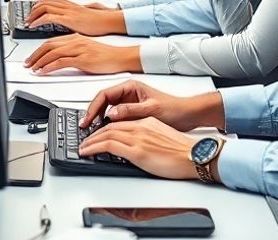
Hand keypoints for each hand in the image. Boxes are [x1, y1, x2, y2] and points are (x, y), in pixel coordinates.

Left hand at [23, 34, 140, 73]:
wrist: (120, 57)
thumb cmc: (106, 55)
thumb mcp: (86, 49)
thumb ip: (73, 50)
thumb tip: (60, 58)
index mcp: (75, 37)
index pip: (51, 41)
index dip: (38, 50)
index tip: (31, 58)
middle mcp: (75, 41)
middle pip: (48, 45)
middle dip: (35, 55)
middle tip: (27, 64)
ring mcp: (78, 49)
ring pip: (52, 53)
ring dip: (39, 61)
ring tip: (33, 69)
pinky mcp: (82, 59)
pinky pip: (61, 62)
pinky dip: (49, 67)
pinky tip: (43, 72)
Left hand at [26, 0, 126, 35]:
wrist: (109, 22)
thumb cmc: (100, 21)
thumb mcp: (83, 16)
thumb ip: (72, 15)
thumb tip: (65, 18)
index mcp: (69, 5)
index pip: (48, 2)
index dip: (37, 7)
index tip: (31, 14)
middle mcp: (66, 6)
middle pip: (43, 4)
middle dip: (32, 12)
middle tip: (26, 19)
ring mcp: (68, 13)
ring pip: (44, 9)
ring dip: (33, 17)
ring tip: (28, 23)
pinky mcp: (69, 21)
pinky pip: (49, 18)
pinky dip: (38, 22)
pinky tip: (34, 26)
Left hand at [77, 117, 201, 179]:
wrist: (196, 156)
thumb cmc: (184, 151)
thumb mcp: (162, 138)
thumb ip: (147, 137)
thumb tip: (137, 146)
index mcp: (147, 121)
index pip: (119, 121)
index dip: (104, 127)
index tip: (96, 133)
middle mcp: (140, 126)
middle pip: (109, 126)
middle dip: (93, 133)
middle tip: (84, 140)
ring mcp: (138, 138)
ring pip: (105, 134)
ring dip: (90, 141)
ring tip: (82, 147)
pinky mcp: (137, 151)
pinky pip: (108, 145)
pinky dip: (94, 147)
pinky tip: (87, 151)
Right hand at [83, 80, 219, 131]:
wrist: (188, 115)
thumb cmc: (174, 109)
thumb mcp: (151, 110)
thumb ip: (129, 111)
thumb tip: (110, 114)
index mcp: (130, 87)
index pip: (104, 95)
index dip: (93, 107)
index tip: (88, 119)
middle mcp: (128, 93)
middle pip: (102, 102)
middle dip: (92, 114)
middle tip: (85, 127)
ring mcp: (129, 103)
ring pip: (107, 110)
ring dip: (99, 120)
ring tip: (92, 131)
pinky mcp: (132, 113)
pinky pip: (115, 117)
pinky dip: (108, 124)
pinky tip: (106, 133)